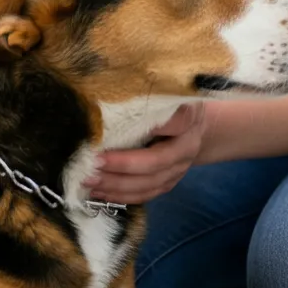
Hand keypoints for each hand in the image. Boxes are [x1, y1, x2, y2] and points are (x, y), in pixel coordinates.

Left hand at [84, 104, 206, 204]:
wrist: (196, 127)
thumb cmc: (172, 102)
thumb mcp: (165, 91)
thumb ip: (143, 95)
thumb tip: (105, 98)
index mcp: (187, 118)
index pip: (169, 125)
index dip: (144, 129)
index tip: (111, 135)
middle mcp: (186, 147)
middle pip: (154, 162)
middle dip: (120, 166)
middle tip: (92, 163)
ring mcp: (179, 169)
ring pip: (149, 184)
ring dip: (116, 186)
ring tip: (90, 181)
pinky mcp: (169, 183)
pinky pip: (146, 194)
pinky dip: (122, 196)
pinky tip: (101, 192)